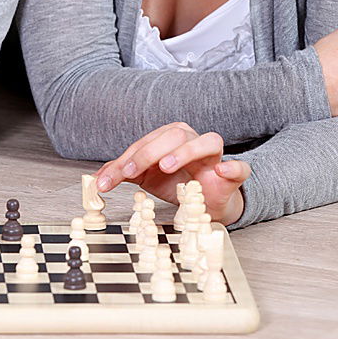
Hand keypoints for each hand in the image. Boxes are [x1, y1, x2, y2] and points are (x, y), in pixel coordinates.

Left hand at [94, 122, 251, 225]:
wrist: (207, 204)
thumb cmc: (178, 183)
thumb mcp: (147, 178)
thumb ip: (124, 174)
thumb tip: (98, 179)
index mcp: (172, 138)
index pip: (148, 141)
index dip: (129, 158)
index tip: (111, 178)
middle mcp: (193, 140)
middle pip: (174, 134)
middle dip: (150, 152)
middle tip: (132, 172)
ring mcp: (215, 157)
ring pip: (208, 141)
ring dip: (186, 151)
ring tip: (167, 166)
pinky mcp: (232, 176)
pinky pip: (239, 168)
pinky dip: (233, 167)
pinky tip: (223, 170)